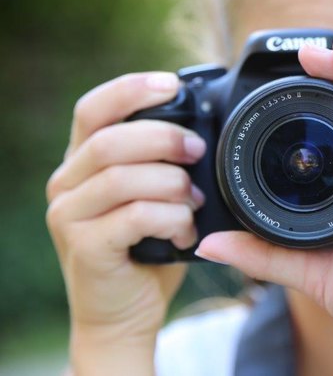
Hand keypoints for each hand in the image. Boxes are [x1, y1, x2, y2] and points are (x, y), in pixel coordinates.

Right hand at [46, 72, 205, 373]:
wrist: (123, 311)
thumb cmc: (145, 249)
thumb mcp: (152, 197)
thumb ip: (161, 165)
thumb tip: (204, 133)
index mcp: (83, 163)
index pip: (93, 109)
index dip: (131, 89)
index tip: (172, 84)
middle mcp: (67, 183)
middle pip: (110, 139)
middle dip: (164, 138)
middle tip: (197, 152)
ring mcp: (69, 216)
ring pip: (123, 176)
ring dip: (171, 184)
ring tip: (194, 202)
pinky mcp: (85, 247)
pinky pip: (134, 216)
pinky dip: (170, 218)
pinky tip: (185, 230)